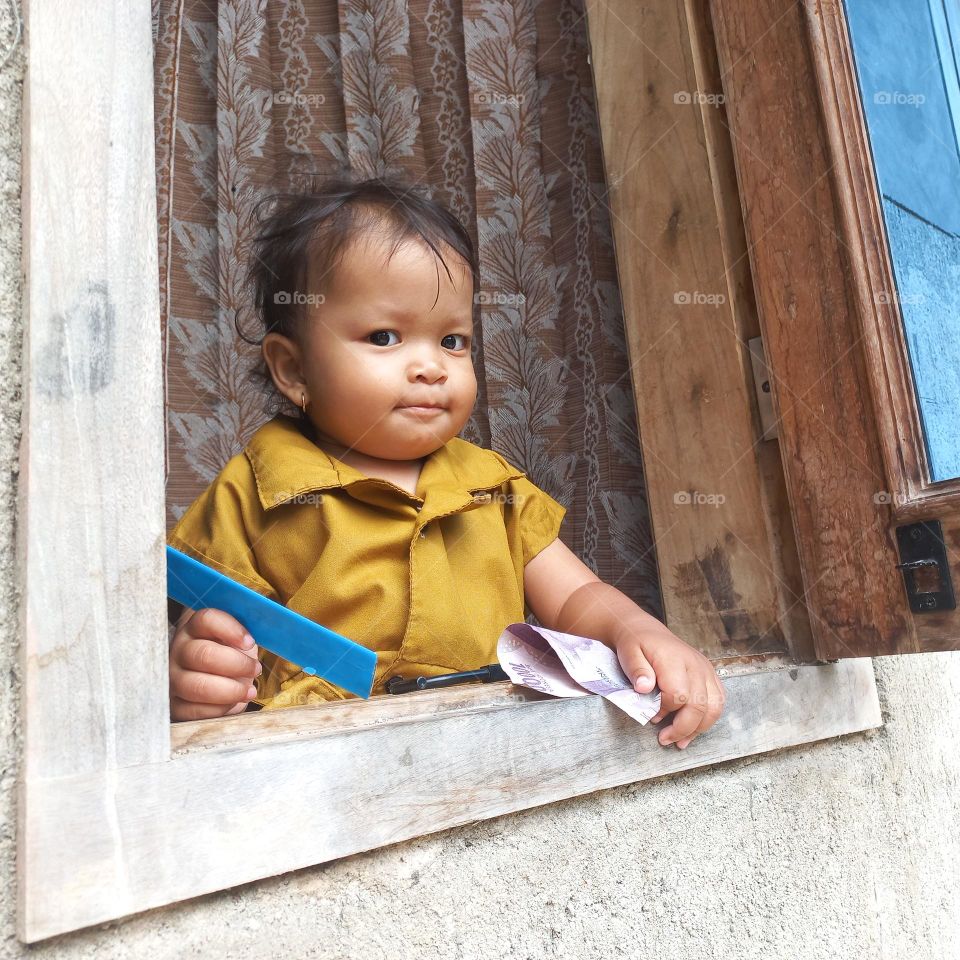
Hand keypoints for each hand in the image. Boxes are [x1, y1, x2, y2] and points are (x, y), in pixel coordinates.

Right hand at [169, 606, 260, 720]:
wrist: (214, 681)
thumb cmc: (229, 656)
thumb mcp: (237, 640)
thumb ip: (244, 633)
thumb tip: (267, 632)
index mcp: (194, 628)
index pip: (206, 619)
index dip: (231, 630)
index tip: (250, 642)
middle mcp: (178, 650)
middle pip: (205, 655)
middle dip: (238, 665)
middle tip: (255, 669)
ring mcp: (172, 678)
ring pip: (199, 685)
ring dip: (232, 690)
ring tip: (249, 690)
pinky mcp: (175, 705)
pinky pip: (197, 710)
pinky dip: (221, 708)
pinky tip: (234, 702)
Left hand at [614, 623, 724, 749]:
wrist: (647, 630)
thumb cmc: (636, 643)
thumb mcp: (628, 653)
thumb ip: (636, 670)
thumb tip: (644, 688)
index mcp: (674, 659)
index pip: (679, 695)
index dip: (666, 711)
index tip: (652, 717)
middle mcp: (695, 664)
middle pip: (700, 705)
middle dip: (683, 728)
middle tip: (665, 739)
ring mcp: (706, 669)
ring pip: (714, 706)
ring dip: (699, 728)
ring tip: (681, 741)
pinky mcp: (710, 674)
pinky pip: (718, 700)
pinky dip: (708, 718)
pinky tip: (693, 727)